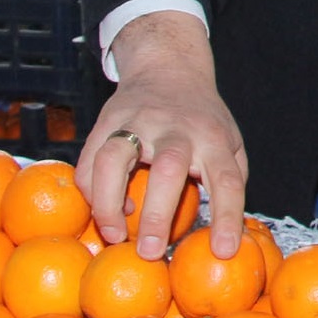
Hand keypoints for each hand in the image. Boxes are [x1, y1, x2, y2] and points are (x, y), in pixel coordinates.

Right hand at [75, 10, 248, 259]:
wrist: (168, 66)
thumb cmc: (203, 119)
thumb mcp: (229, 142)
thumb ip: (229, 182)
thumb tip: (225, 235)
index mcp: (213, 137)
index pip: (227, 179)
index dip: (227, 217)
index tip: (223, 252)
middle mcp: (176, 128)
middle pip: (168, 168)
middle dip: (158, 214)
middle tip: (150, 252)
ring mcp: (137, 121)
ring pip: (115, 158)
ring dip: (109, 202)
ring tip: (113, 236)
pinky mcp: (105, 121)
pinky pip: (88, 159)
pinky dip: (90, 191)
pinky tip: (103, 211)